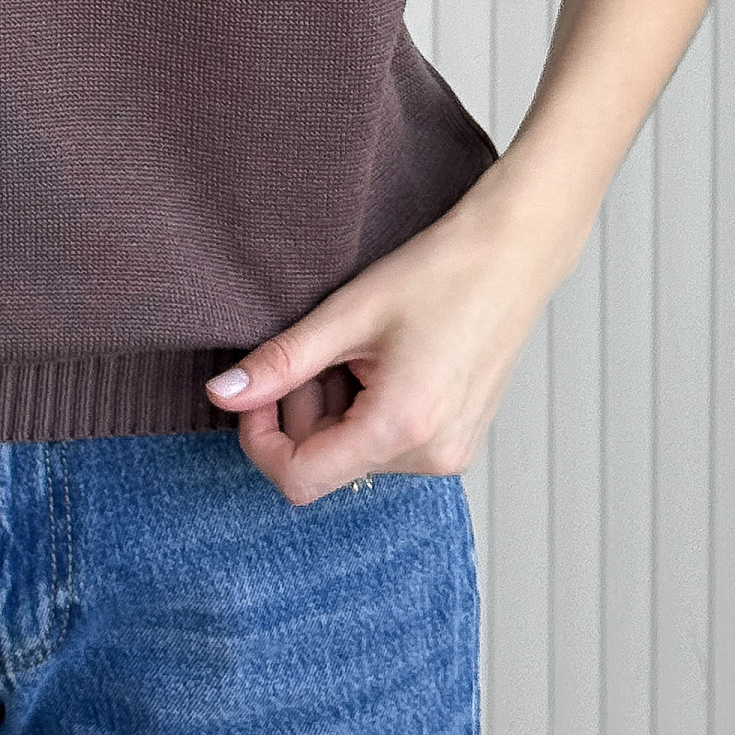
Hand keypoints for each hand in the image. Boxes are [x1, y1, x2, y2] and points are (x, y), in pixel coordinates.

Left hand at [202, 161, 583, 505]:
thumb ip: (281, 362)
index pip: (299, 479)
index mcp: (401, 430)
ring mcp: (450, 454)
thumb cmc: (440, 273)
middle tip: (319, 347)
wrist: (513, 256)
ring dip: (336, 406)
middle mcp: (431, 458)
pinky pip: (387, 443)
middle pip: (326, 463)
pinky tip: (384, 359)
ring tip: (358, 347)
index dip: (260, 438)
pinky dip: (367, 408)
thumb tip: (222, 396)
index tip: (256, 389)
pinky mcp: (458, 441)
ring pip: (354, 452)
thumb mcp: (347, 314)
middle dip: (303, 409)